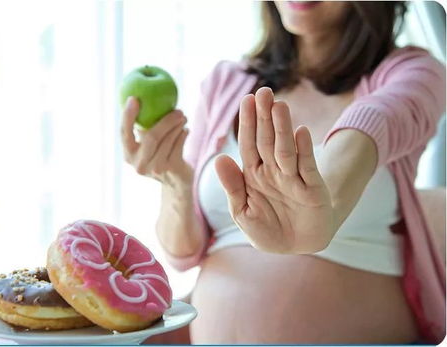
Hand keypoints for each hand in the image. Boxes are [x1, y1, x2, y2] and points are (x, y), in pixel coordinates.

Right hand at [121, 97, 192, 187]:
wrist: (176, 180)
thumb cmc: (160, 153)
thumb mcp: (148, 142)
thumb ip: (144, 125)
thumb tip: (143, 95)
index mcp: (128, 154)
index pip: (124, 133)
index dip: (127, 116)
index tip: (133, 98)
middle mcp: (139, 164)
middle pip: (151, 137)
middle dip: (165, 120)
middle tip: (177, 109)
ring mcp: (155, 169)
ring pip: (168, 140)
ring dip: (177, 126)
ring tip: (182, 117)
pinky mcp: (171, 170)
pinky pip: (178, 146)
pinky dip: (183, 135)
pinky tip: (185, 130)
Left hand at [215, 87, 333, 253]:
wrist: (296, 246)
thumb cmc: (267, 228)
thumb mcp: (243, 211)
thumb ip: (233, 186)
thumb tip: (220, 158)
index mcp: (254, 174)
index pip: (249, 144)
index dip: (247, 123)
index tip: (246, 99)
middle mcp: (274, 171)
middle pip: (267, 140)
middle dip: (265, 117)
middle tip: (264, 91)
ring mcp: (294, 178)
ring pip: (286, 149)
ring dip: (282, 128)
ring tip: (279, 106)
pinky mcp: (313, 189)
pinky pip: (307, 168)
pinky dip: (304, 151)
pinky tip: (302, 132)